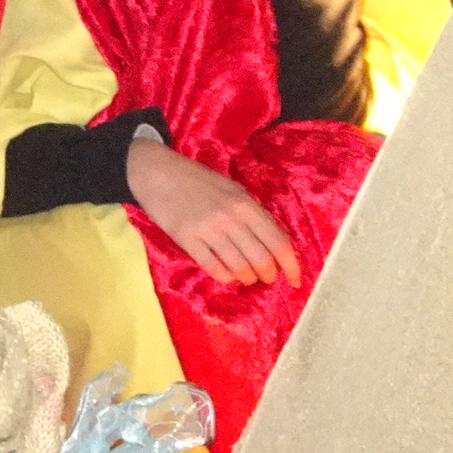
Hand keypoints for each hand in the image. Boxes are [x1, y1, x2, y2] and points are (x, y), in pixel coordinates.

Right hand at [127, 139, 301, 287]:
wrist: (156, 171)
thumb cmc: (198, 180)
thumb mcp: (232, 189)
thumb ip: (253, 214)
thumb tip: (275, 244)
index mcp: (245, 204)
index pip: (278, 242)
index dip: (291, 266)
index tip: (295, 281)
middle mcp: (230, 217)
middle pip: (261, 259)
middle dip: (268, 275)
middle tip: (265, 277)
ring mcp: (207, 229)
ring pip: (239, 267)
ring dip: (246, 278)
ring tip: (245, 276)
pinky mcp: (187, 238)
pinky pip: (213, 268)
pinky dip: (224, 277)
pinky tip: (225, 274)